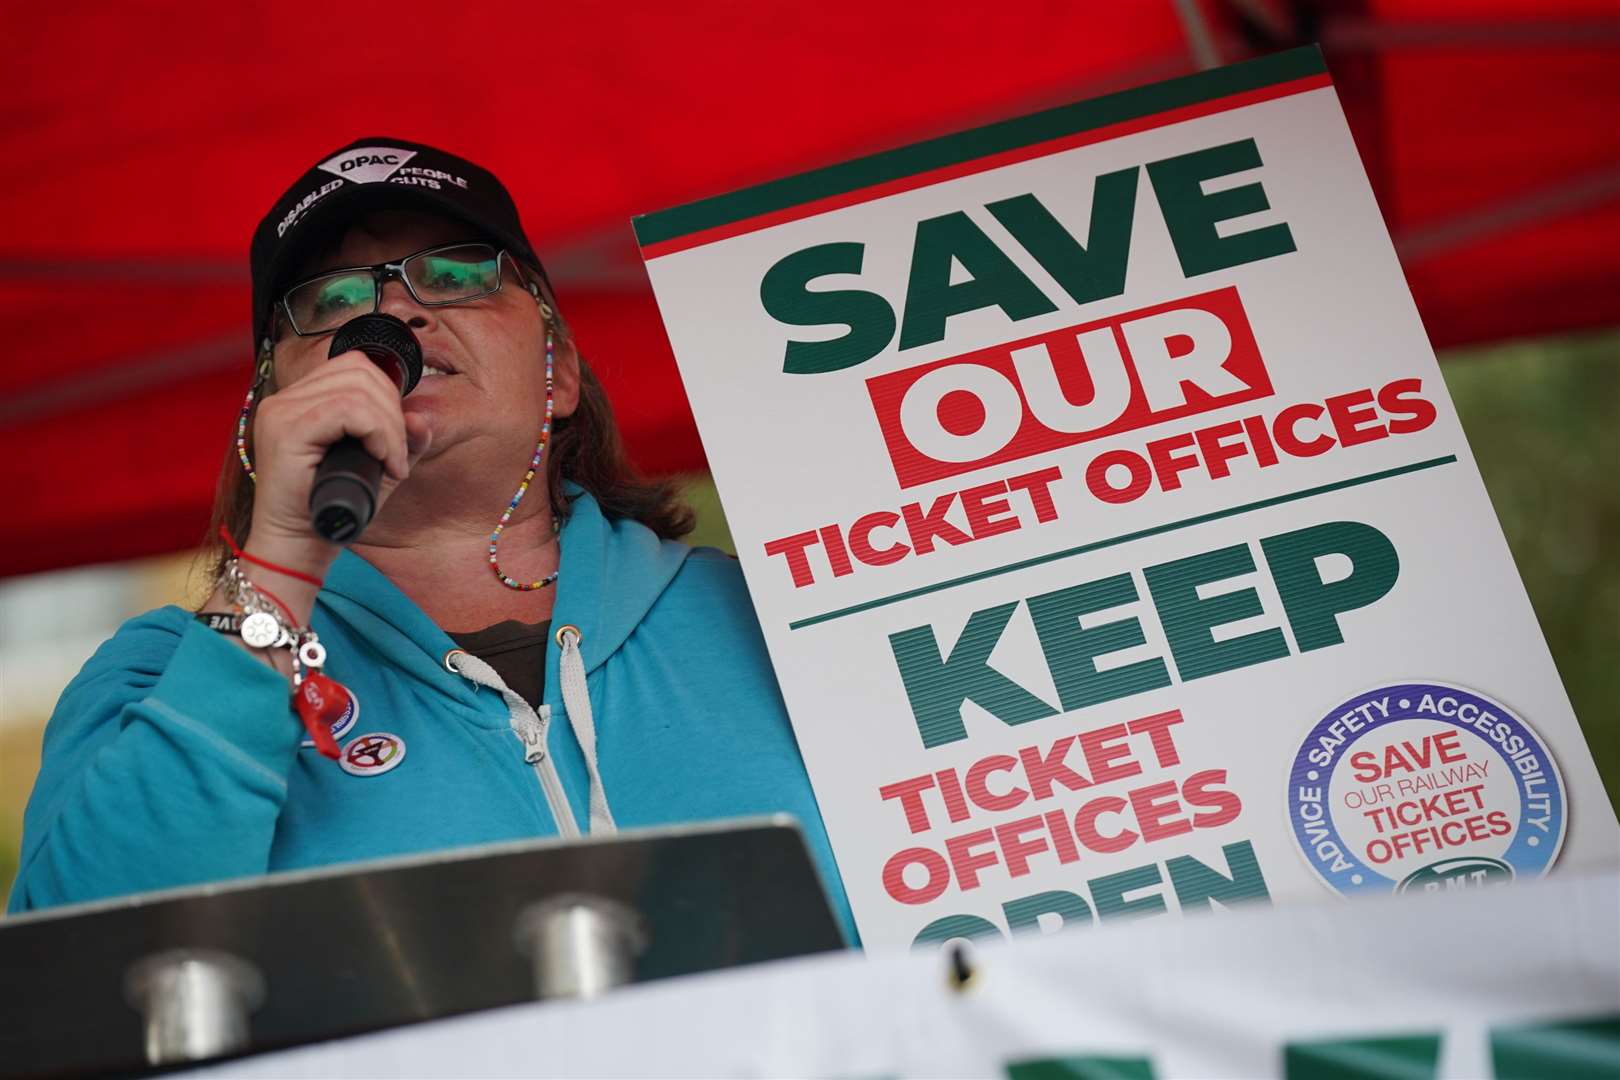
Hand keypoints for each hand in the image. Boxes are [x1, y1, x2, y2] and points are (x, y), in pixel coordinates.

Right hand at [245, 350, 432, 583]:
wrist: (297, 547)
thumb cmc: (333, 510)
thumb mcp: (376, 470)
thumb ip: (401, 442)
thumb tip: (420, 417)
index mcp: (299, 401)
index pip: (354, 367)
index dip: (388, 396)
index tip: (395, 441)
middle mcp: (285, 401)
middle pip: (359, 371)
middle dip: (393, 411)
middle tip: (397, 455)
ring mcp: (281, 412)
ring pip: (357, 390)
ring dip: (389, 426)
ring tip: (391, 462)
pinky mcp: (286, 430)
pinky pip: (347, 411)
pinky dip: (378, 434)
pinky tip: (383, 462)